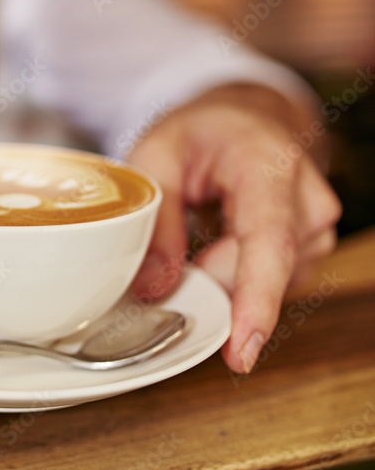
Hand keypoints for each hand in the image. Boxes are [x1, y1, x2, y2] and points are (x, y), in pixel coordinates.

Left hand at [126, 84, 341, 373]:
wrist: (244, 118)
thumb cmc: (202, 130)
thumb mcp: (157, 153)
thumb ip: (155, 220)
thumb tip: (154, 288)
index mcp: (270, 165)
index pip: (270, 243)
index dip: (254, 302)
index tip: (241, 350)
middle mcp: (308, 200)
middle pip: (259, 272)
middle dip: (206, 281)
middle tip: (165, 258)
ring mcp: (315, 228)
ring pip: (262, 283)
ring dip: (217, 273)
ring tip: (196, 228)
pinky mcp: (307, 250)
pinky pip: (264, 283)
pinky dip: (230, 273)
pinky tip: (214, 240)